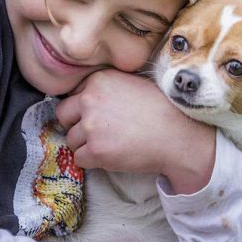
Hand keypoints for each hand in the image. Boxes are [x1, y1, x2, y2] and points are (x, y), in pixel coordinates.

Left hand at [57, 69, 215, 193]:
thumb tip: (87, 98)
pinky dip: (92, 161)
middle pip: (64, 114)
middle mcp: (90, 100)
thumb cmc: (162, 109)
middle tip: (96, 132)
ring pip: (71, 139)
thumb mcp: (132, 84)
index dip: (84, 107)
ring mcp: (91, 126)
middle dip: (76, 124)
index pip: (74, 94)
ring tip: (109, 144)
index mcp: (99, 80)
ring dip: (85, 144)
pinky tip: (111, 156)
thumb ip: (107, 87)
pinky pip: (79, 159)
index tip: (98, 115)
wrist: (178, 135)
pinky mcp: (96, 150)